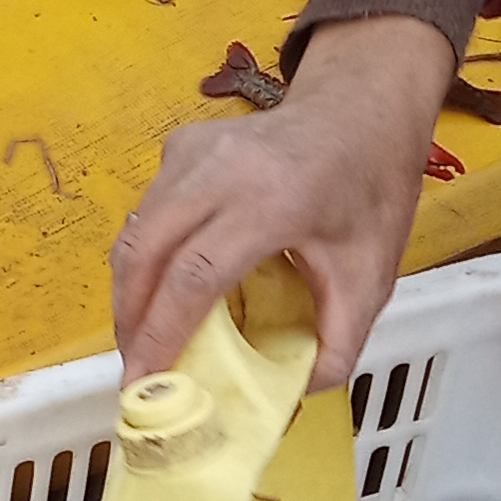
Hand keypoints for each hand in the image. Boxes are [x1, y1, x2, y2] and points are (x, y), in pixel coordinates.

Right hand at [111, 13, 453, 389]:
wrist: (360, 109)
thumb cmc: (369, 189)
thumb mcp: (372, 273)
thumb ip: (341, 340)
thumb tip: (298, 391)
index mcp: (272, 202)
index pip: (194, 276)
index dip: (161, 334)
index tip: (144, 381)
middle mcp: (219, 171)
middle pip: (145, 255)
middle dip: (129, 320)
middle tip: (135, 367)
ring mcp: (191, 152)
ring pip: (135, 233)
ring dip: (130, 291)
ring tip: (143, 335)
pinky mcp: (178, 146)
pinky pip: (146, 211)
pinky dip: (143, 256)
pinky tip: (162, 285)